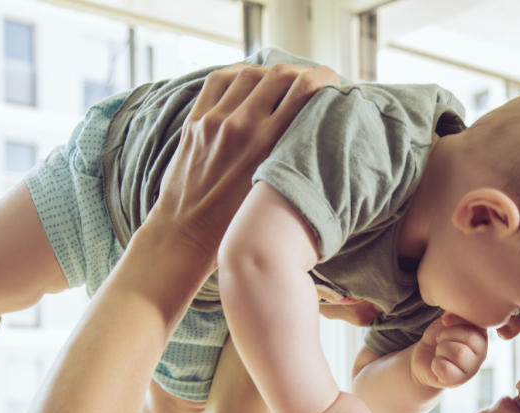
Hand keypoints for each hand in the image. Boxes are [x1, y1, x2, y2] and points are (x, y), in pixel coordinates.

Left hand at [137, 62, 337, 280]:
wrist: (187, 233)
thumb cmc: (236, 224)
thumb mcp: (275, 191)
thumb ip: (293, 160)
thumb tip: (315, 137)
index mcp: (266, 146)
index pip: (303, 91)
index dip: (323, 78)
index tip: (332, 80)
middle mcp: (240, 126)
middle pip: (279, 75)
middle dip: (300, 72)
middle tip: (309, 81)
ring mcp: (214, 121)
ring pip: (250, 73)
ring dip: (270, 73)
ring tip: (280, 83)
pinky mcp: (195, 121)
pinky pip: (219, 80)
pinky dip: (239, 74)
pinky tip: (249, 81)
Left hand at [411, 313, 488, 388]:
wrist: (423, 358)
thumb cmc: (438, 337)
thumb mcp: (446, 320)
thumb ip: (456, 313)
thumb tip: (460, 308)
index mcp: (481, 334)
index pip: (476, 322)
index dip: (456, 320)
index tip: (444, 322)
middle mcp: (481, 351)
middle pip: (469, 337)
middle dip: (447, 334)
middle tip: (440, 339)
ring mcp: (471, 368)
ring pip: (458, 352)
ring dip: (441, 349)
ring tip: (439, 351)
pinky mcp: (458, 381)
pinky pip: (445, 369)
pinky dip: (436, 364)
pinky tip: (437, 364)